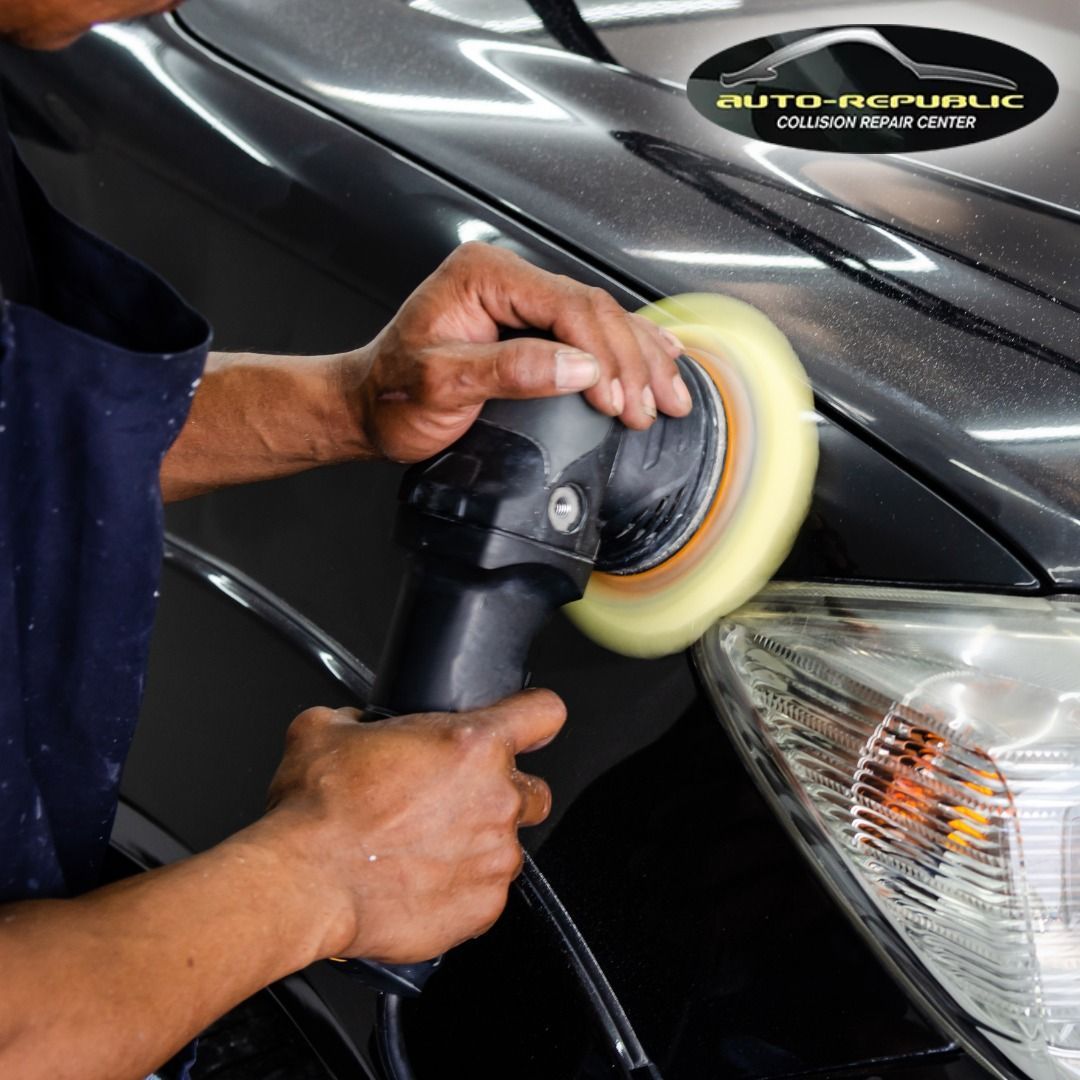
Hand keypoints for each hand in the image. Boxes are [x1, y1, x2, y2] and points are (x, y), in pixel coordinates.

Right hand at [261, 689, 564, 963]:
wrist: (303, 881)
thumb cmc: (318, 811)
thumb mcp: (325, 729)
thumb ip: (357, 719)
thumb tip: (356, 724)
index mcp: (472, 744)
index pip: (543, 714)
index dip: (535, 717)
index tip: (530, 727)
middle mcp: (496, 798)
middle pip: (532, 789)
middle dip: (501, 793)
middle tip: (452, 803)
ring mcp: (495, 856)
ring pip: (508, 844)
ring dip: (477, 844)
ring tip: (425, 850)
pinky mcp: (483, 907)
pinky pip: (487, 893)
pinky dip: (462, 889)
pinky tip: (421, 882)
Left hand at [346, 242, 691, 461]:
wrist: (367, 408)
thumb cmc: (391, 395)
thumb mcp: (442, 386)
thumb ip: (511, 371)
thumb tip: (579, 367)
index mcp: (483, 277)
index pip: (567, 306)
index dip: (604, 354)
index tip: (619, 400)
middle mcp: (504, 278)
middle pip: (593, 310)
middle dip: (633, 361)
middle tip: (655, 406)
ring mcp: (518, 299)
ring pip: (600, 318)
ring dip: (640, 357)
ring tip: (670, 393)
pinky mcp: (526, 323)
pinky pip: (587, 329)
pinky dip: (625, 350)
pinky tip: (655, 359)